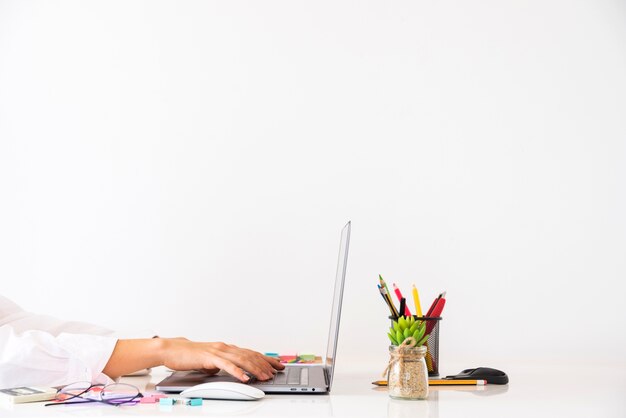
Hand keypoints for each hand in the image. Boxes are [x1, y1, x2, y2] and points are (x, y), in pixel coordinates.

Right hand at [159, 338, 283, 381]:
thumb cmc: (190, 355)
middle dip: (265, 363)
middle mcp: (225, 347)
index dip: (265, 358)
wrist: (173, 349)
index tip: (277, 364)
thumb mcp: (210, 361)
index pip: (250, 352)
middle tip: (276, 371)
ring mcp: (218, 351)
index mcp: (226, 348)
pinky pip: (227, 365)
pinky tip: (245, 377)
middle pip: (250, 355)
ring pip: (242, 359)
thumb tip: (230, 371)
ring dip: (255, 368)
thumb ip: (221, 364)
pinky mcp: (210, 357)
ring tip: (265, 376)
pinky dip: (238, 371)